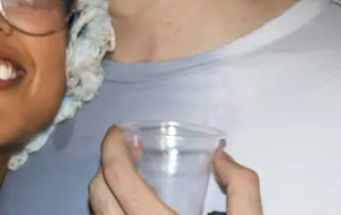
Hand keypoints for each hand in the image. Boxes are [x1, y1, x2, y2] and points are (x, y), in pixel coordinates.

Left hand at [88, 125, 261, 214]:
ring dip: (105, 192)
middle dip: (106, 166)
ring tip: (130, 182)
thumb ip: (243, 188)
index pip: (116, 177)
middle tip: (129, 154)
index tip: (120, 132)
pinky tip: (132, 212)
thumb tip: (221, 158)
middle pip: (97, 193)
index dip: (111, 147)